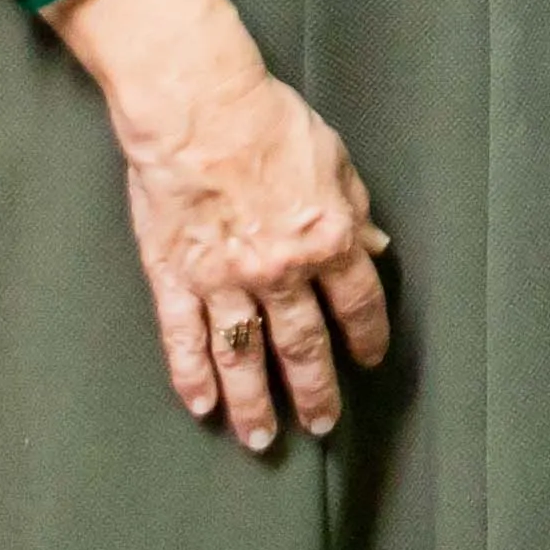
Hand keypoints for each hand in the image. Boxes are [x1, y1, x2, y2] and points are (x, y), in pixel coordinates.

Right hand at [79, 0, 392, 453]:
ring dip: (255, 403)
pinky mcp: (175, 280)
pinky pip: (185, 341)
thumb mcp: (336, 161)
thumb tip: (374, 249)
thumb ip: (355, 212)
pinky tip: (202, 407)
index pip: (358, 306)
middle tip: (322, 424)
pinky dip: (193, 378)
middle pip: (303, 347)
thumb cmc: (270, 123)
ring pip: (243, 359)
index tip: (368, 362)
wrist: (199, 110)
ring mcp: (224, 283)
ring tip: (263, 438)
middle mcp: (279, 273)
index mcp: (326, 241)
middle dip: (315, 391)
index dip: (366, 338)